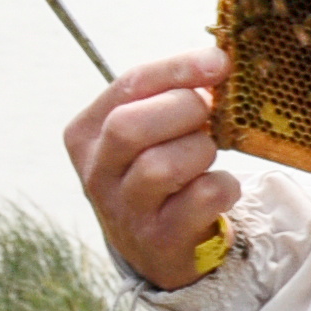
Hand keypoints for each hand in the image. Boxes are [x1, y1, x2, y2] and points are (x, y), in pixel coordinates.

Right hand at [65, 47, 245, 288]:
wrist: (157, 249)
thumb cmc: (159, 174)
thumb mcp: (149, 133)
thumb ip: (170, 96)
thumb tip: (216, 61)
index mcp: (87, 133)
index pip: (129, 86)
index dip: (177, 69)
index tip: (219, 61)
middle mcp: (97, 172)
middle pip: (130, 126)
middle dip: (183, 112)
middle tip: (207, 118)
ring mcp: (124, 210)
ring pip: (161, 166)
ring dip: (201, 153)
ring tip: (205, 158)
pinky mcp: (160, 240)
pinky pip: (200, 199)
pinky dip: (222, 187)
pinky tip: (218, 188)